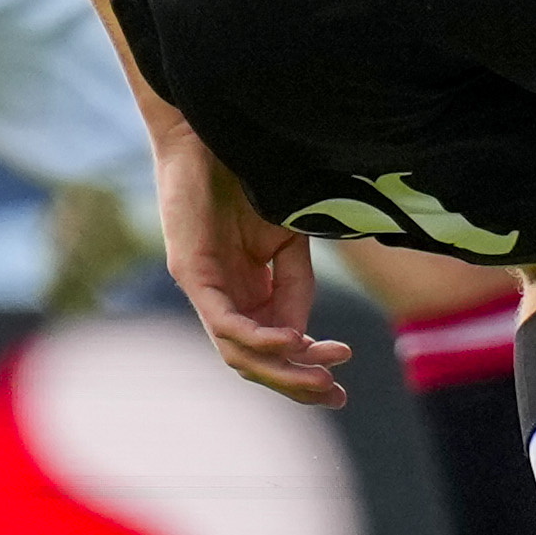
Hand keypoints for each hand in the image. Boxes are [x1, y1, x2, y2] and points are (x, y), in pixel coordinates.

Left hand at [156, 124, 351, 406]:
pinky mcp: (190, 272)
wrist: (210, 137)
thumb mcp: (286, 239)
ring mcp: (203, 289)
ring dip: (280, 370)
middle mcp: (221, 299)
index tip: (345, 360)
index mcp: (245, 293)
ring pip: (238, 352)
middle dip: (295, 383)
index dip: (310, 358)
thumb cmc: (246, 182)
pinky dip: (258, 336)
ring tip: (319, 376)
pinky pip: (224, 320)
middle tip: (335, 397)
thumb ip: (296, 284)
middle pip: (254, 361)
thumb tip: (306, 332)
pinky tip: (292, 339)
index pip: (275, 344)